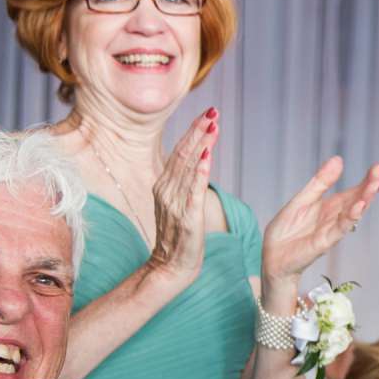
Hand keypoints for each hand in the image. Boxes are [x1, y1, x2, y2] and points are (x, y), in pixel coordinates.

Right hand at [144, 107, 216, 288]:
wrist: (170, 267)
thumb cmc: (179, 236)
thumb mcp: (179, 203)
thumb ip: (184, 182)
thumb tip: (196, 159)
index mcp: (164, 185)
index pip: (180, 152)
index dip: (194, 131)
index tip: (209, 114)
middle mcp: (166, 190)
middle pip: (183, 154)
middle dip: (199, 131)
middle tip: (214, 112)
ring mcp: (174, 203)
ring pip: (188, 168)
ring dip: (201, 145)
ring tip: (213, 126)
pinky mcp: (186, 218)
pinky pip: (193, 192)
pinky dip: (199, 173)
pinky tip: (206, 158)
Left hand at [262, 154, 378, 288]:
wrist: (272, 255)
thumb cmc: (286, 230)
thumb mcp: (303, 198)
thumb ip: (321, 182)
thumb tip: (338, 159)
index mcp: (331, 206)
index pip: (354, 192)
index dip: (367, 180)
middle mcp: (335, 218)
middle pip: (357, 200)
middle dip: (370, 187)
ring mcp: (331, 230)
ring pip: (352, 213)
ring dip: (364, 200)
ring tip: (375, 185)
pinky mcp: (323, 242)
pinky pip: (339, 229)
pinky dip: (350, 218)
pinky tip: (358, 207)